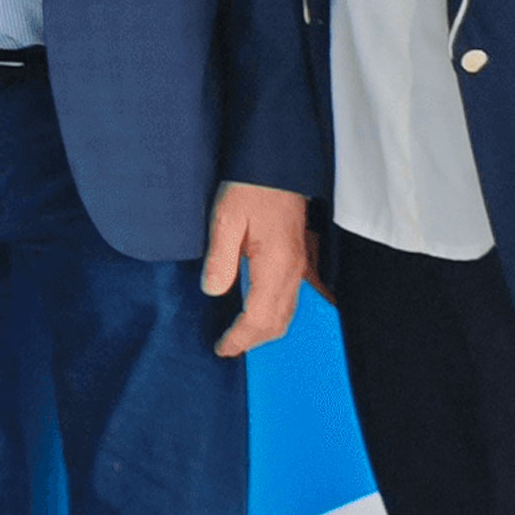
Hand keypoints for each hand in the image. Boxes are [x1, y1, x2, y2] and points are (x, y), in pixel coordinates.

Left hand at [200, 182, 308, 356]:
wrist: (278, 165)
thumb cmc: (250, 188)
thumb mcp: (225, 219)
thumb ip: (220, 258)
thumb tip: (212, 291)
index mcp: (276, 265)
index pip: (260, 317)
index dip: (241, 338)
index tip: (222, 348)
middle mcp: (294, 271)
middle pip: (278, 321)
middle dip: (254, 340)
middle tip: (228, 347)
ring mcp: (301, 265)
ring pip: (289, 311)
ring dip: (266, 329)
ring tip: (242, 335)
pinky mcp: (300, 257)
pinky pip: (294, 296)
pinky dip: (278, 313)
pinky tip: (266, 314)